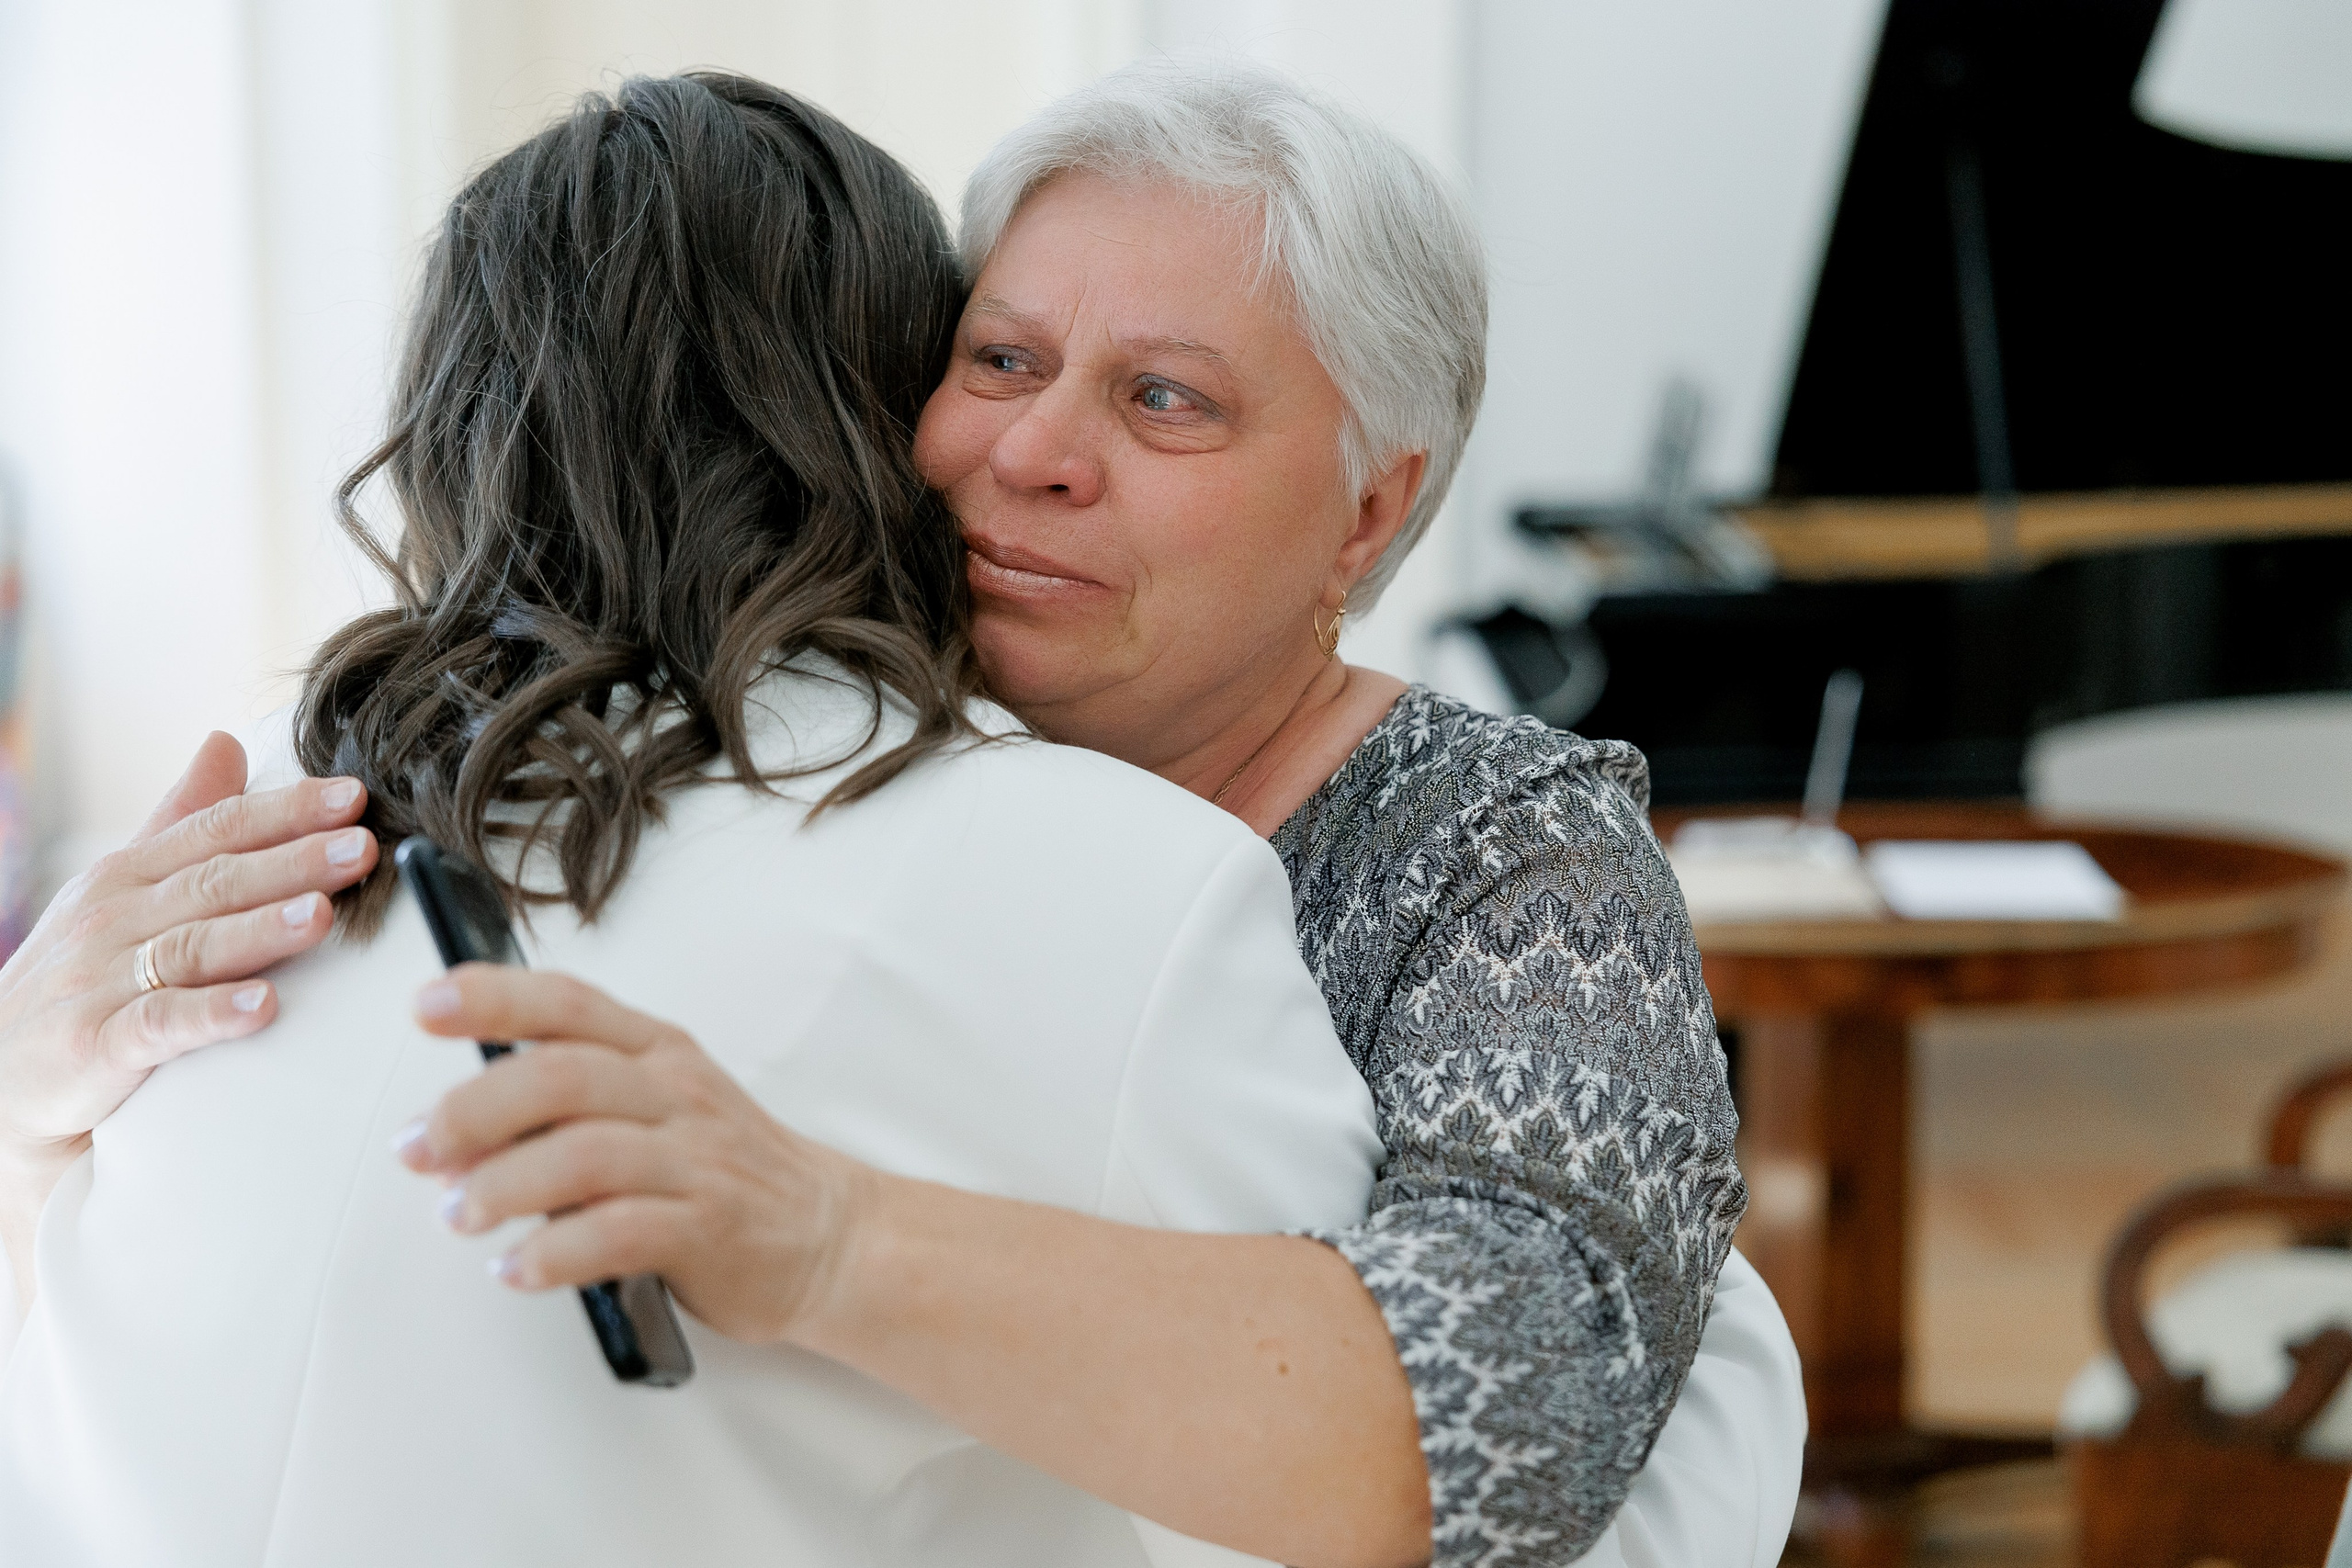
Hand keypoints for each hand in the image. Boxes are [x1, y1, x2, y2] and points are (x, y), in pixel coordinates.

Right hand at [0, 732, 377, 1181]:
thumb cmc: (78, 978)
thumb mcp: (121, 889)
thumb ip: (180, 821)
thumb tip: (227, 741)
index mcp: (128, 875)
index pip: (215, 829)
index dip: (285, 811)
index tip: (354, 796)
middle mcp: (113, 919)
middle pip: (214, 882)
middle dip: (291, 861)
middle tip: (363, 847)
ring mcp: (99, 983)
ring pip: (191, 948)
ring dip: (259, 930)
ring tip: (322, 915)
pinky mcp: (93, 1048)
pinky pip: (158, 1026)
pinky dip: (211, 1015)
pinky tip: (264, 1006)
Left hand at [399, 966, 874, 1343]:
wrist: (828, 1236)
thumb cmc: (723, 1169)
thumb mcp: (659, 1104)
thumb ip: (570, 1103)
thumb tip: (456, 1129)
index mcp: (657, 1052)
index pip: (569, 1003)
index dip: (494, 997)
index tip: (426, 1008)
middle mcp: (676, 1094)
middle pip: (562, 1077)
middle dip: (474, 1110)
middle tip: (419, 1150)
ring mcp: (695, 1161)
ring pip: (585, 1155)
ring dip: (503, 1186)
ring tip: (459, 1215)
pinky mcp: (707, 1229)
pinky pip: (618, 1234)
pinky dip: (553, 1254)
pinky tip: (517, 1269)